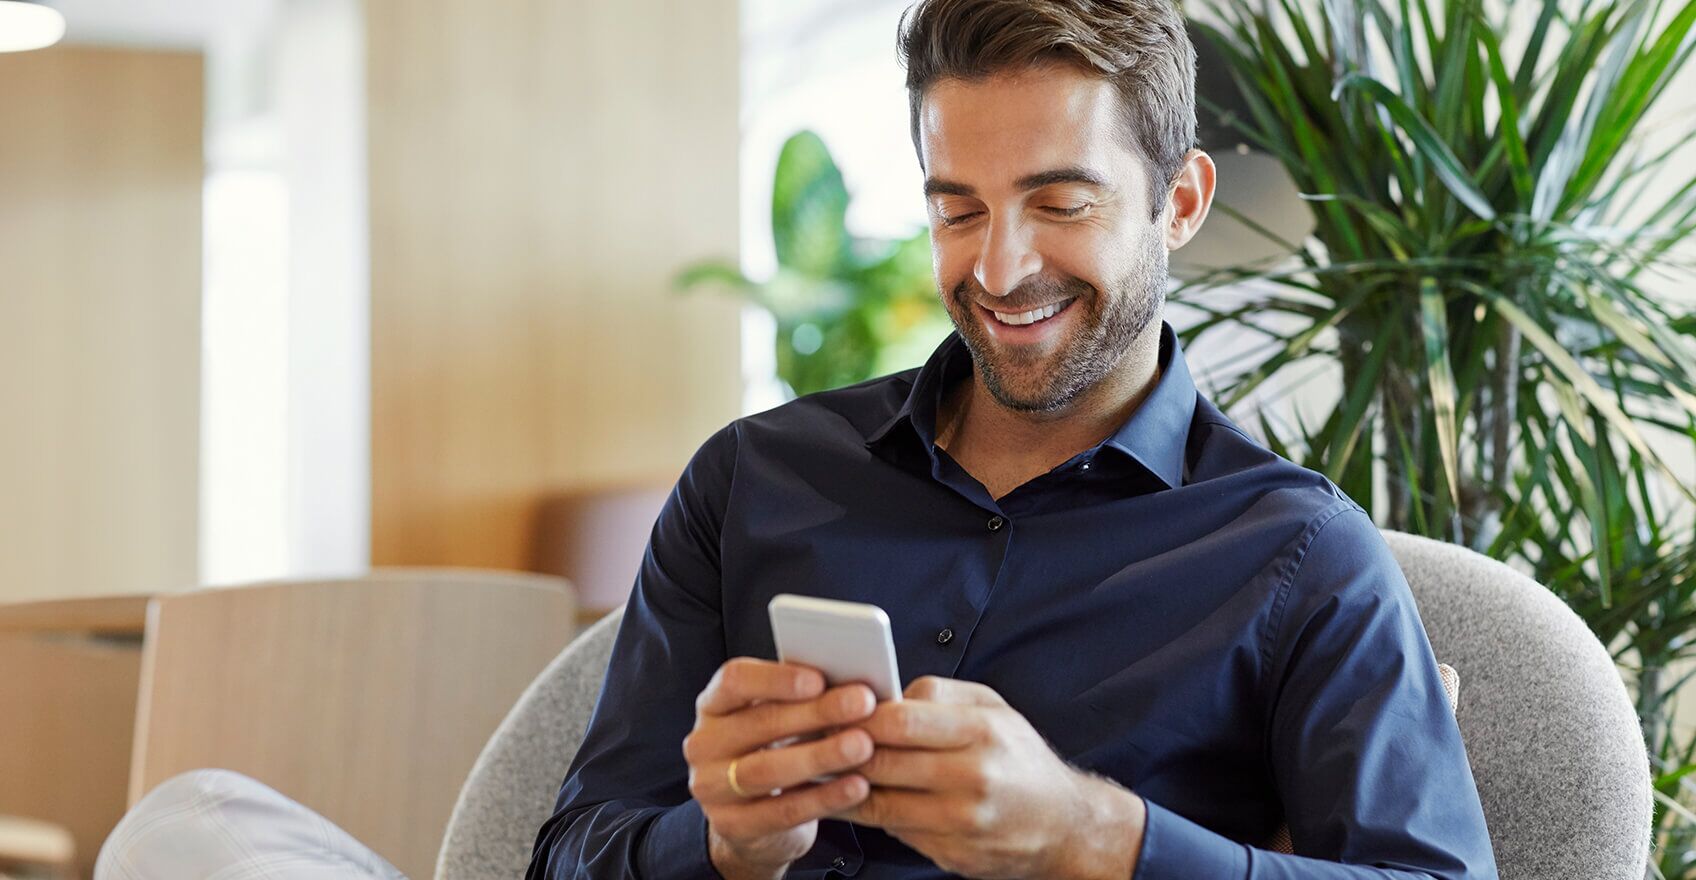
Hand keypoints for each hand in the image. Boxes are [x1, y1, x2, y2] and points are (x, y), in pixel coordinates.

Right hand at [684, 658, 877, 879]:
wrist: (751, 819)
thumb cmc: (774, 752)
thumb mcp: (778, 721)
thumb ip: (802, 699)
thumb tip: (852, 682)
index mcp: (714, 705)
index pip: (734, 680)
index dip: (776, 678)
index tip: (819, 679)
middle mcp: (704, 744)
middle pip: (759, 723)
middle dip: (815, 713)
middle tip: (862, 704)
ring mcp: (711, 788)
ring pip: (767, 771)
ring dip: (820, 756)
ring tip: (863, 745)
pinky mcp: (731, 825)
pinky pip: (781, 813)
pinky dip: (822, 798)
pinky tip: (856, 786)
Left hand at [840, 676, 1145, 879]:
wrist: (1064, 825)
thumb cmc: (1020, 757)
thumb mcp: (993, 708)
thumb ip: (938, 694)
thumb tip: (883, 693)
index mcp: (982, 733)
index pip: (901, 722)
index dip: (858, 715)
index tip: (832, 708)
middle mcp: (972, 780)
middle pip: (883, 762)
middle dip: (841, 749)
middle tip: (810, 736)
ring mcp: (960, 824)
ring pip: (879, 802)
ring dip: (842, 784)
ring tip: (818, 766)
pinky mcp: (951, 855)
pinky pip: (894, 830)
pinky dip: (867, 812)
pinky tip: (849, 796)